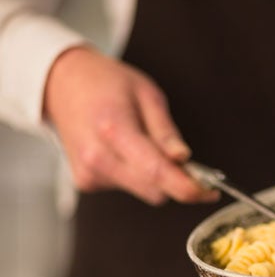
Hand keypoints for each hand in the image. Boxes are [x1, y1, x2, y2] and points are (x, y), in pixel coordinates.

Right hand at [43, 46, 218, 204]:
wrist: (62, 84)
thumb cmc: (108, 83)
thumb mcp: (147, 94)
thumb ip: (166, 131)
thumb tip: (183, 158)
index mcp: (114, 129)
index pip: (156, 172)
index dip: (188, 188)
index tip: (210, 193)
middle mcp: (98, 157)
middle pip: (154, 190)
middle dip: (177, 182)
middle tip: (186, 163)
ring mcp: (89, 173)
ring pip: (143, 191)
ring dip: (156, 178)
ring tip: (145, 145)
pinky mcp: (85, 182)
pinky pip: (127, 188)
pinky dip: (137, 176)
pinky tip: (125, 151)